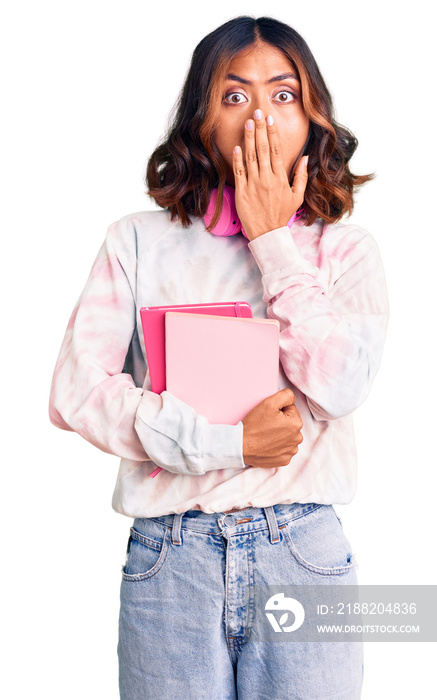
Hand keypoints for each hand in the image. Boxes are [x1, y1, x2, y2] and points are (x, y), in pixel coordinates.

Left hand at [232, 110, 307, 240]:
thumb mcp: (297, 197)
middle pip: (263, 149)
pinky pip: (239, 172)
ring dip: (249, 139)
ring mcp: (253, 185)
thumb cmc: (281, 215)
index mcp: (280, 179)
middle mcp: (267, 179)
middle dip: (260, 130)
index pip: (276, 151)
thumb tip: (305, 157)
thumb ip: (301, 176)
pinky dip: (238, 159)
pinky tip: (237, 146)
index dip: (272, 134)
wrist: (267, 233)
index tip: (269, 120)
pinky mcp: (242, 192)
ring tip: (247, 123)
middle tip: (257, 113)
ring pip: (250, 157)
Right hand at [242, 388, 302, 467]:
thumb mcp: (269, 402)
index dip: (279, 410)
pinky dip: (277, 447)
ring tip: (266, 435)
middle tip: (266, 425)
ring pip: (288, 437)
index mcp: (296, 424)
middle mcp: (297, 439)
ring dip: (280, 435)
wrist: (241, 446)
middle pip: (290, 424)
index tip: (269, 416)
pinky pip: (283, 450)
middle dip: (281, 422)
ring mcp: (291, 451)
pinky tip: (267, 445)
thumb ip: (286, 395)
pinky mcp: (284, 460)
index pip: (291, 409)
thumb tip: (293, 399)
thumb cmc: (254, 425)